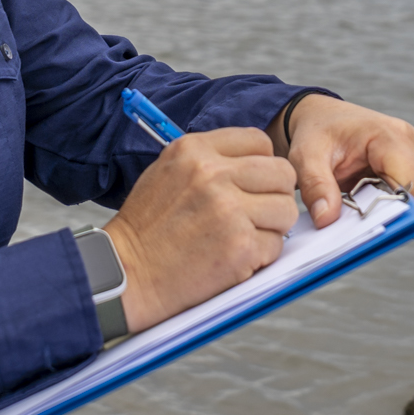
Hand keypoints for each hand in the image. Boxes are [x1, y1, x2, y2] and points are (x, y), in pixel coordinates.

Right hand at [102, 128, 299, 331]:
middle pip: (282, 173)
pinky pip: (276, 244)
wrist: (128, 273)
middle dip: (276, 194)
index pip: (259, 141)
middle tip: (258, 213)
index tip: (254, 183)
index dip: (263, 164)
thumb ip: (209, 161)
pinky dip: (261, 255)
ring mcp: (229, 210)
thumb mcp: (167, 172)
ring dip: (271, 227)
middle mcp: (213, 174)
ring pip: (285, 209)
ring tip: (242, 237)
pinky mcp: (240, 246)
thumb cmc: (146, 229)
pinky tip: (234, 257)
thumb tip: (255, 163)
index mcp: (195, 150)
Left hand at [269, 95, 413, 227]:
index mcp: (392, 137)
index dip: (396, 213)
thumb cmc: (319, 133)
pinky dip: (398, 204)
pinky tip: (374, 195)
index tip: (367, 223)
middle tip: (358, 212)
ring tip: (364, 198)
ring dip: (395, 209)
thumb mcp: (306, 157)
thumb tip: (327, 220)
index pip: (413, 188)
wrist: (327, 118)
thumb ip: (315, 187)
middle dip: (392, 214)